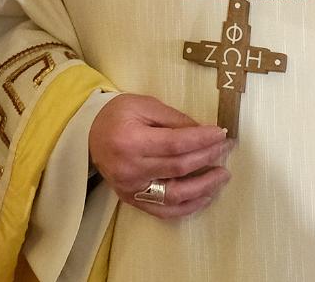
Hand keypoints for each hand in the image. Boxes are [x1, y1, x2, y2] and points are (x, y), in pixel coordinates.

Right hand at [88, 93, 231, 219]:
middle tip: (226, 148)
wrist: (88, 135)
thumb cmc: (117, 116)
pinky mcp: (132, 200)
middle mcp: (130, 168)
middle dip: (207, 157)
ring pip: (175, 195)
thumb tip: (203, 132)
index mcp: (131, 141)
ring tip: (222, 175)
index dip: (201, 140)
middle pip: (179, 168)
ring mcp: (131, 188)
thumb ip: (174, 119)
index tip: (221, 134)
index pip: (175, 144)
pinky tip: (205, 196)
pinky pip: (164, 211)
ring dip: (204, 187)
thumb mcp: (143, 105)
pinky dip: (188, 206)